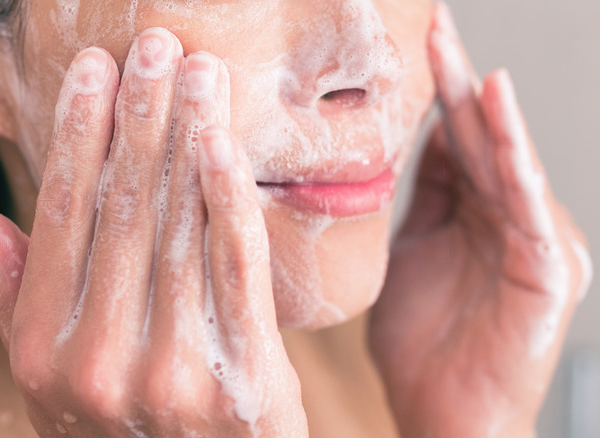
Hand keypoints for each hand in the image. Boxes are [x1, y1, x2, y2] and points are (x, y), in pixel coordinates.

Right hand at [0, 28, 306, 436]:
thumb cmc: (122, 437)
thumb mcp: (50, 387)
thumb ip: (19, 306)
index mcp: (44, 352)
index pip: (59, 219)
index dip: (76, 137)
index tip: (92, 74)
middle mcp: (99, 358)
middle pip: (121, 210)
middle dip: (138, 118)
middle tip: (152, 48)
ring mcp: (172, 370)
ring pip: (179, 228)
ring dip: (187, 138)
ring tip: (197, 74)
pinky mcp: (243, 377)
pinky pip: (236, 270)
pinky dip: (229, 200)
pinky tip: (222, 143)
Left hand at [369, 4, 591, 436]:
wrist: (444, 416)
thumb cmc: (421, 346)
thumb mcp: (406, 256)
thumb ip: (416, 203)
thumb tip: (408, 147)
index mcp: (471, 215)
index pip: (454, 142)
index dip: (433, 94)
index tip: (410, 46)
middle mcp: (506, 218)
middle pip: (479, 139)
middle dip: (453, 82)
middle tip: (431, 26)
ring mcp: (532, 239)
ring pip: (504, 160)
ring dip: (481, 105)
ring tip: (454, 51)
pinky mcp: (549, 267)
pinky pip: (525, 201)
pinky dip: (514, 153)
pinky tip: (495, 107)